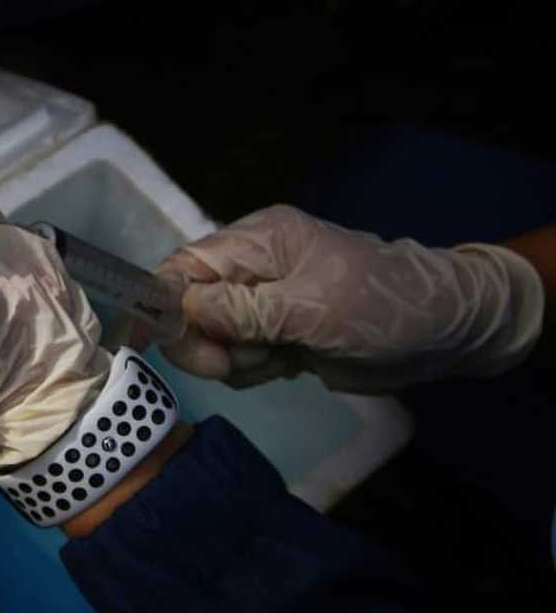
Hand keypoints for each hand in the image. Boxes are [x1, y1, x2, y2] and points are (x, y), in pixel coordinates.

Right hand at [150, 205, 543, 391]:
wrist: (447, 333)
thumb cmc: (382, 308)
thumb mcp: (312, 308)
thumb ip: (243, 310)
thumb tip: (179, 310)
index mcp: (257, 241)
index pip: (183, 268)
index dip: (164, 305)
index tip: (167, 346)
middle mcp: (252, 268)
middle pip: (189, 308)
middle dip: (205, 342)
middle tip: (233, 365)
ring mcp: (264, 304)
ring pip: (212, 339)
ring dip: (236, 361)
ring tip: (280, 358)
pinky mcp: (277, 336)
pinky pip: (238, 359)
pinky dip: (253, 371)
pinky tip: (288, 366)